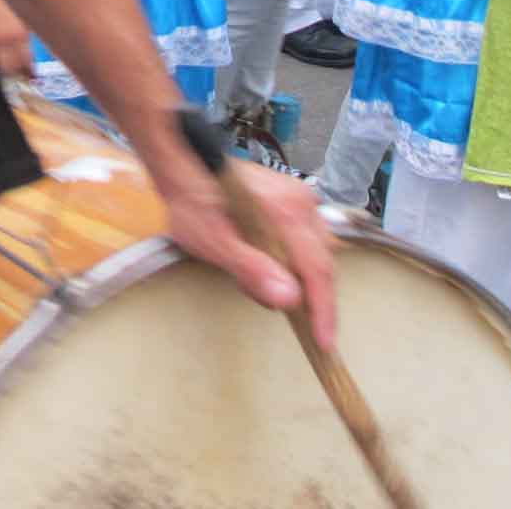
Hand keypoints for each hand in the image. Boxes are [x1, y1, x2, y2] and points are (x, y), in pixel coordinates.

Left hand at [165, 161, 338, 348]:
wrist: (185, 168)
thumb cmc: (194, 205)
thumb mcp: (214, 243)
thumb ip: (251, 270)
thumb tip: (290, 300)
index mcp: (286, 212)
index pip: (318, 270)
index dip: (324, 310)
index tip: (325, 342)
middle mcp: (302, 201)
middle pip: (322, 263)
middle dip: (310, 298)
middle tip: (293, 322)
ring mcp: (301, 198)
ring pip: (316, 253)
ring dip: (298, 279)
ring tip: (259, 283)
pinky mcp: (295, 199)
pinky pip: (307, 240)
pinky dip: (295, 262)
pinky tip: (269, 267)